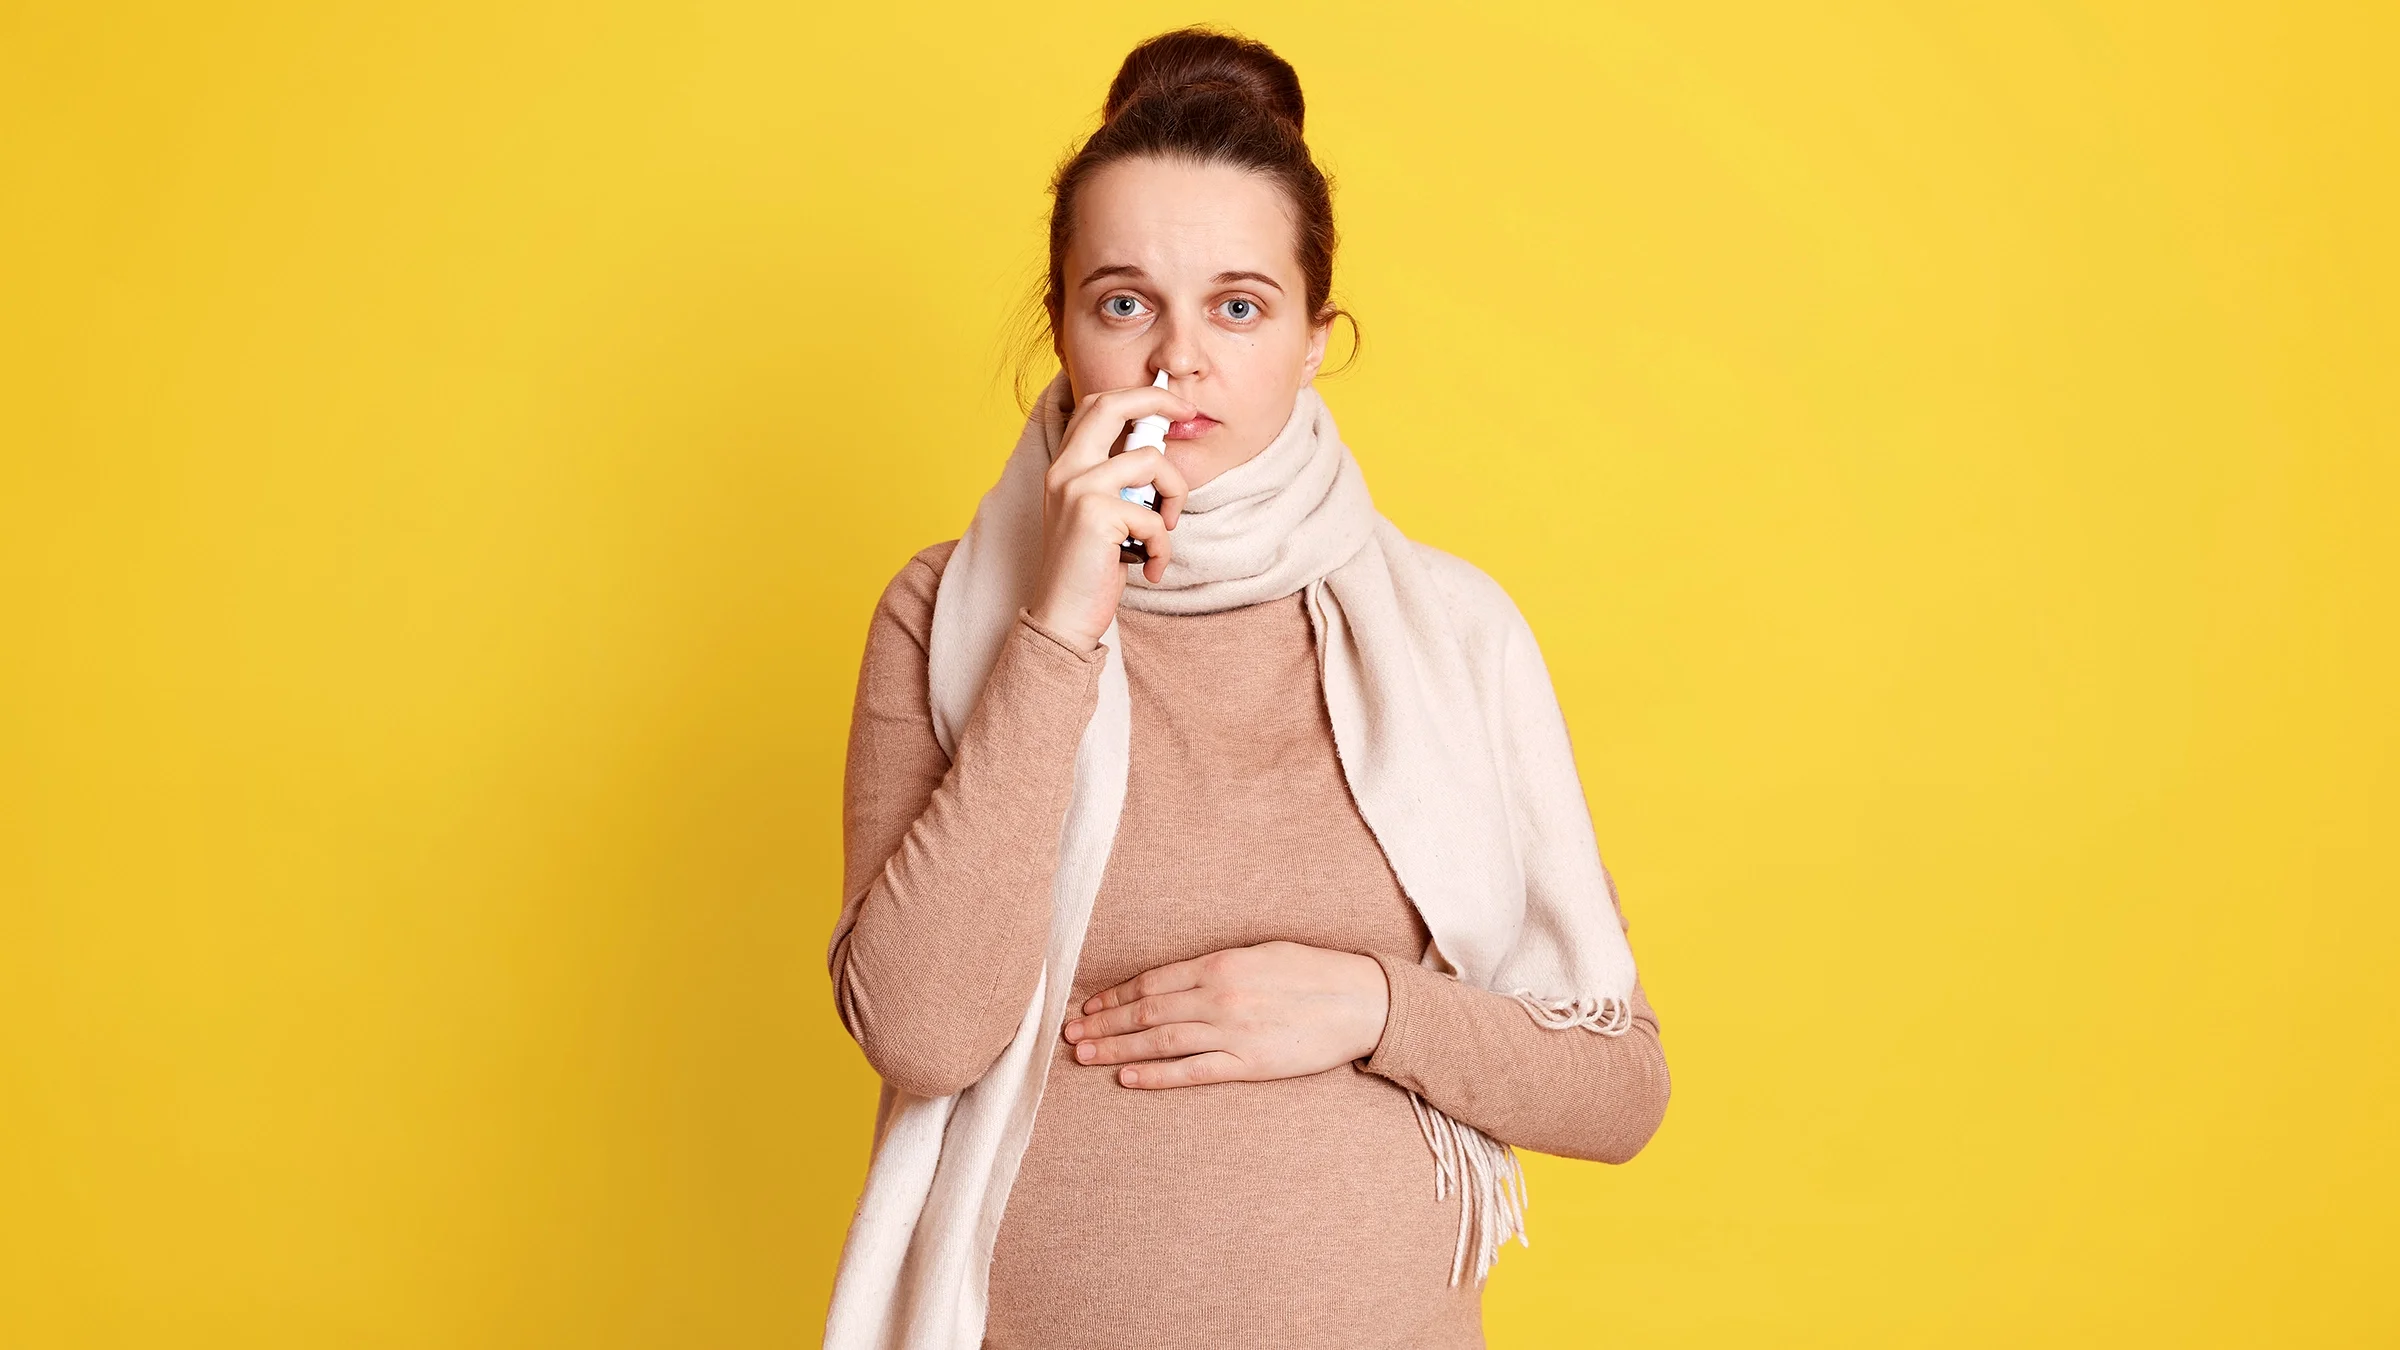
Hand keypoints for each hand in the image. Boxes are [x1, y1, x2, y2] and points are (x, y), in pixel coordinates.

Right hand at [1025, 380, 1196, 652]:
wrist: (1062, 617)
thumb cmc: (1087, 570)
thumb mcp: (1098, 514)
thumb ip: (1116, 481)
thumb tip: (1159, 453)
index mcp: (1064, 466)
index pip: (1097, 405)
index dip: (1137, 394)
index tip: (1172, 403)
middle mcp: (1065, 470)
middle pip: (1113, 406)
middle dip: (1158, 399)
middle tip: (1189, 412)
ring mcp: (1077, 489)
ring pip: (1152, 461)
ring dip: (1175, 497)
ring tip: (1162, 533)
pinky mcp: (1095, 515)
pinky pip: (1155, 517)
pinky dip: (1163, 548)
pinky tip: (1150, 569)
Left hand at [1060, 941, 1390, 1088]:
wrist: (1362, 1001)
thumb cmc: (1313, 973)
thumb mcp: (1261, 953)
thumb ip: (1218, 965)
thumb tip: (1178, 977)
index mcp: (1220, 963)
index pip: (1152, 980)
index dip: (1114, 994)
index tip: (1087, 1006)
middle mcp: (1219, 995)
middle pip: (1146, 1010)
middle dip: (1102, 1023)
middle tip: (1068, 1034)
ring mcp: (1232, 1032)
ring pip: (1160, 1041)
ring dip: (1117, 1048)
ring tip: (1084, 1056)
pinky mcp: (1249, 1063)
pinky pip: (1192, 1072)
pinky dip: (1155, 1075)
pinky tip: (1127, 1078)